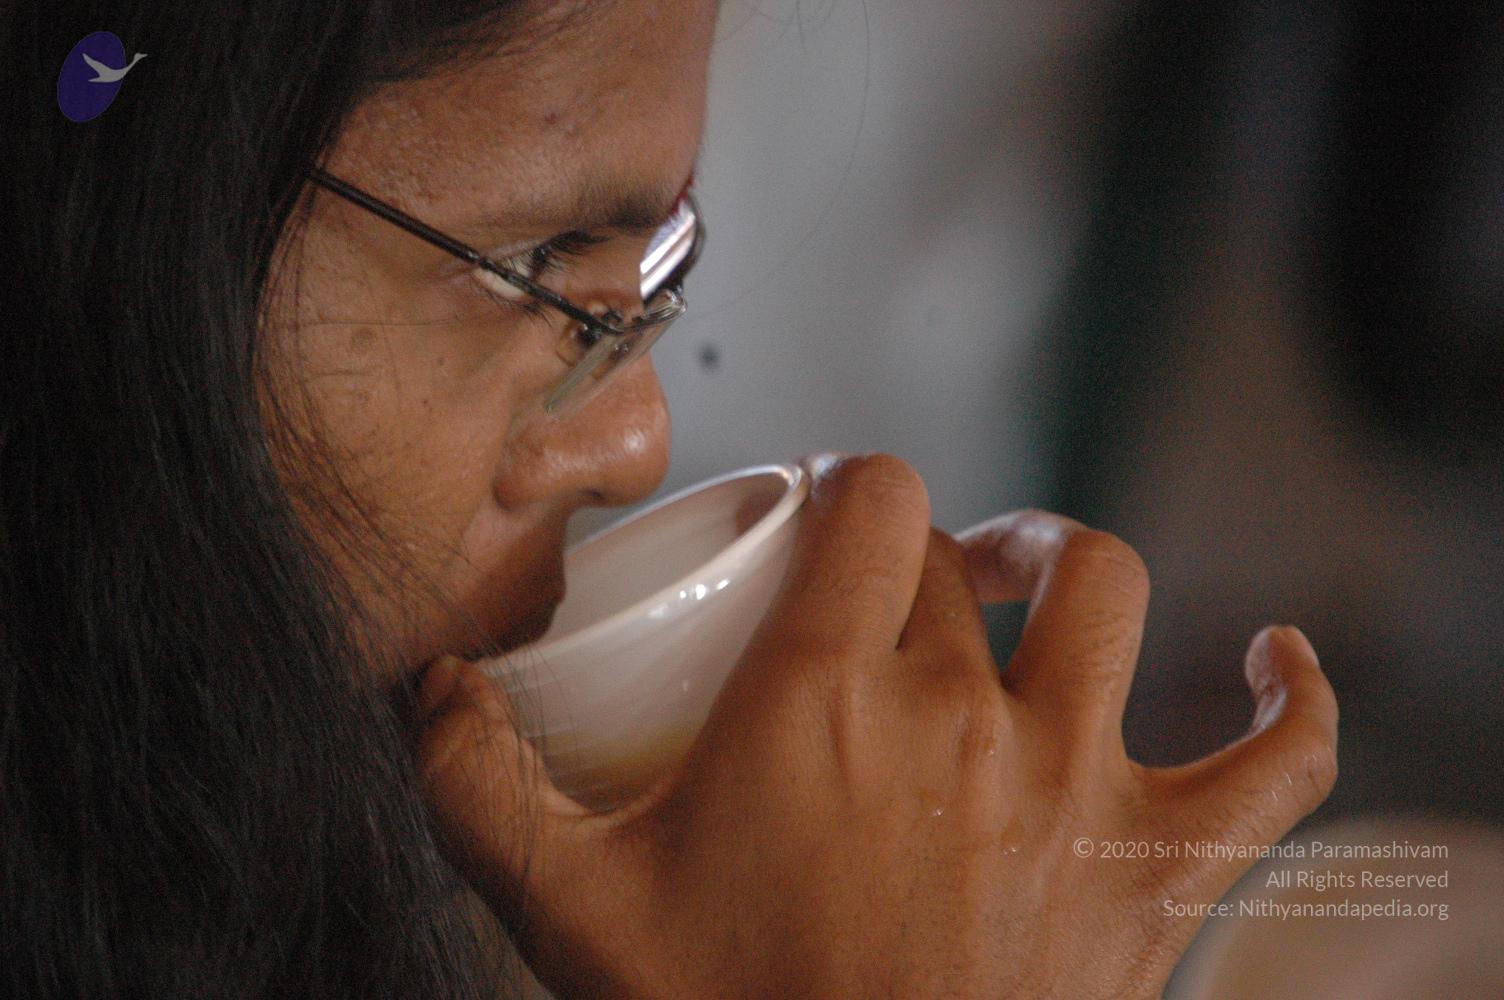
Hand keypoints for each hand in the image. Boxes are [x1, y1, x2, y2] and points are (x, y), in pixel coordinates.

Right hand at [416, 454, 1337, 997]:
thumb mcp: (570, 915)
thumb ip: (478, 789)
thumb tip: (423, 691)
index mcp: (822, 697)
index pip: (867, 497)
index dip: (849, 475)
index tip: (824, 507)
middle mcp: (962, 714)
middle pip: (963, 551)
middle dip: (926, 543)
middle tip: (895, 581)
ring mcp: (1078, 785)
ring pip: (1108, 593)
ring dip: (1068, 565)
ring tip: (1029, 582)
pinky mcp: (1165, 872)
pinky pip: (1280, 761)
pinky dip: (1293, 700)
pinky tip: (1274, 662)